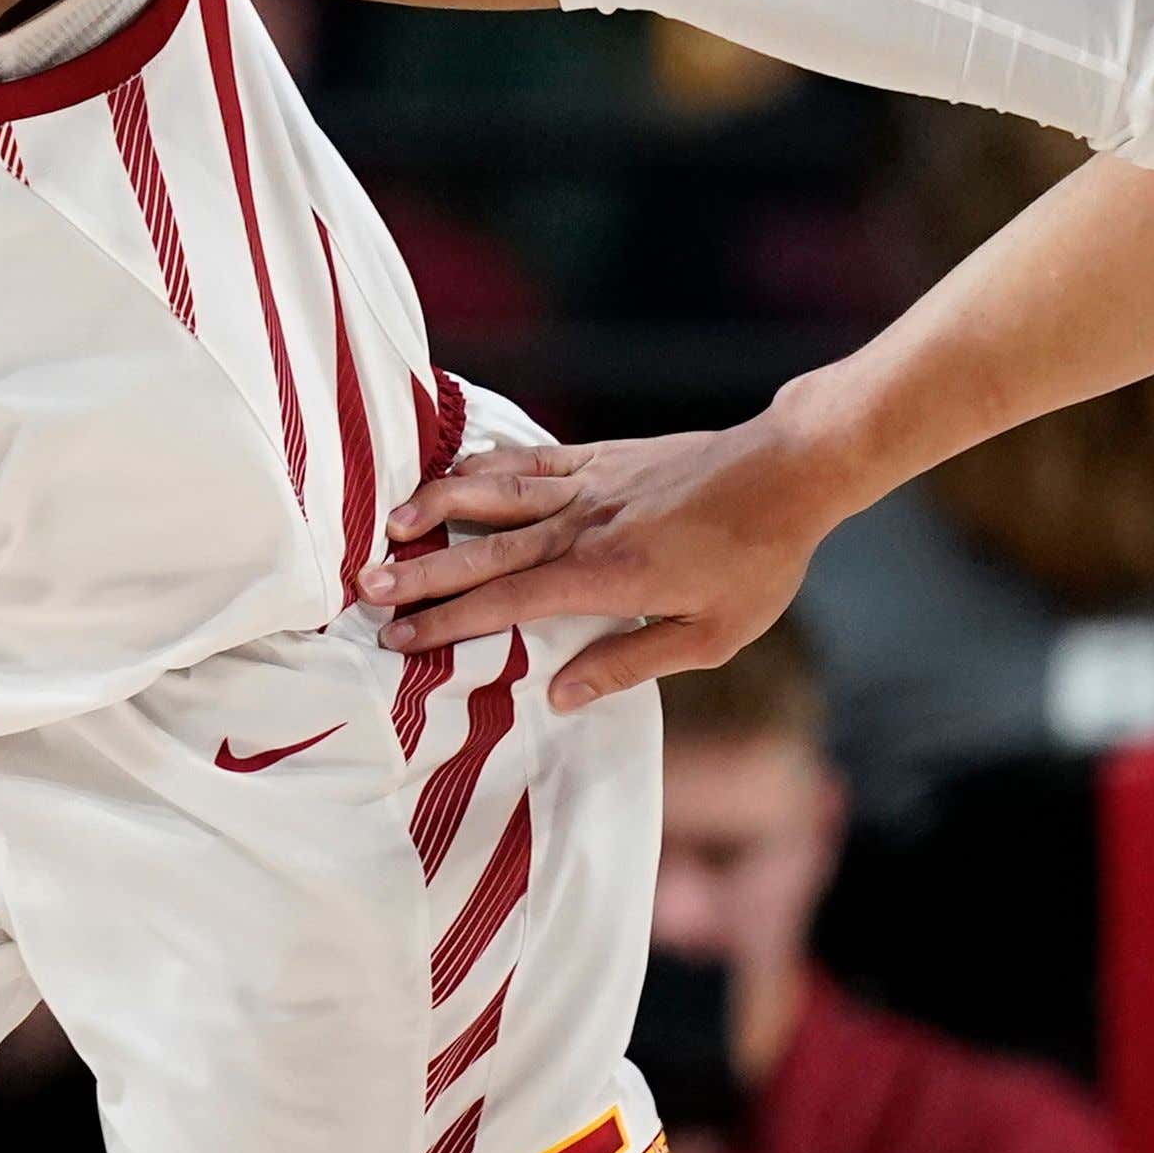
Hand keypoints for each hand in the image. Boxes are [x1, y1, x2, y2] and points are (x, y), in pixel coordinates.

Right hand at [356, 415, 846, 708]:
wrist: (790, 470)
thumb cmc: (758, 564)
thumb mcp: (710, 637)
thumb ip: (629, 664)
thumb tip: (557, 695)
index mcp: (606, 577)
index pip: (507, 601)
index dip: (447, 621)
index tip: (398, 638)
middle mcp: (586, 526)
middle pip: (485, 550)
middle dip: (421, 572)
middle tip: (364, 589)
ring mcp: (591, 484)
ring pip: (497, 494)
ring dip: (438, 507)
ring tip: (388, 524)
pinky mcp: (602, 457)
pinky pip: (530, 458)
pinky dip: (484, 463)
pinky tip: (452, 469)